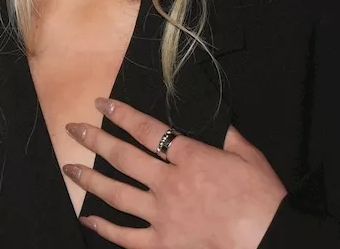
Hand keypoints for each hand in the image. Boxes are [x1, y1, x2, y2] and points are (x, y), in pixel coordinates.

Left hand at [63, 97, 286, 248]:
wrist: (270, 238)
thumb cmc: (263, 199)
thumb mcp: (250, 157)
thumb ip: (228, 136)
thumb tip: (216, 120)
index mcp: (190, 157)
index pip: (147, 129)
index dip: (121, 114)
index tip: (102, 104)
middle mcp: (169, 183)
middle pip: (123, 157)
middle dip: (95, 140)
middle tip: (74, 129)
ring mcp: (163, 215)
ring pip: (117, 194)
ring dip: (90, 179)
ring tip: (70, 168)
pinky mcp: (164, 243)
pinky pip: (126, 236)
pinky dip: (104, 228)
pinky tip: (87, 217)